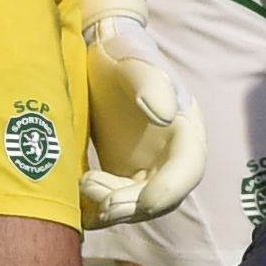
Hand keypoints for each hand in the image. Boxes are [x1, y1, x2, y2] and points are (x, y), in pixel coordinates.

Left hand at [68, 0, 207, 226]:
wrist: (98, 59)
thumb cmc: (121, 55)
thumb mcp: (134, 63)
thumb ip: (150, 84)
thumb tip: (166, 115)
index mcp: (186, 130)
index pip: (187, 171)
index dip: (169, 191)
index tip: (143, 201)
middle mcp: (172, 156)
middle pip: (161, 197)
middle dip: (131, 204)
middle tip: (97, 196)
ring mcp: (147, 169)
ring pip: (136, 205)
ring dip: (112, 207)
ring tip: (84, 185)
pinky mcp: (123, 176)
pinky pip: (115, 202)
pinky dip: (98, 210)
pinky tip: (78, 205)